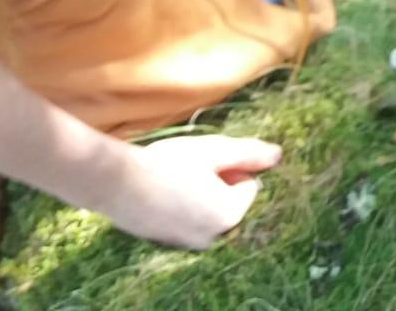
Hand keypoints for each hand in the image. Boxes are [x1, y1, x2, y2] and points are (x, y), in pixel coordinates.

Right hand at [107, 134, 282, 249]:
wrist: (118, 183)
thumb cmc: (170, 162)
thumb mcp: (215, 150)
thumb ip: (250, 154)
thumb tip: (278, 155)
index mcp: (229, 215)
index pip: (249, 184)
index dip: (232, 167)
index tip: (207, 161)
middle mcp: (212, 238)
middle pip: (230, 200)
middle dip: (219, 182)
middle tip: (191, 168)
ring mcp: (188, 244)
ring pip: (209, 209)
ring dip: (201, 193)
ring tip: (176, 179)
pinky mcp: (168, 243)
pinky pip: (189, 220)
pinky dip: (183, 206)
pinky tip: (163, 192)